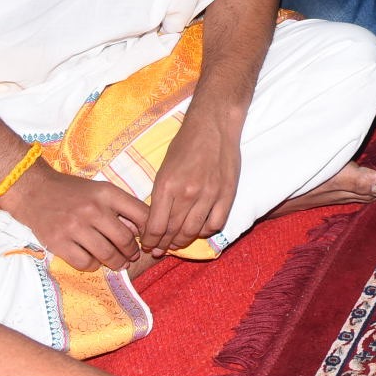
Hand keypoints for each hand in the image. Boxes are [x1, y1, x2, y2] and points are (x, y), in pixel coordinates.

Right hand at [0, 160, 148, 271]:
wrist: (35, 192)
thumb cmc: (73, 192)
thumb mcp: (101, 190)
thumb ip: (121, 207)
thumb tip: (140, 232)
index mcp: (107, 193)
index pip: (141, 214)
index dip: (149, 231)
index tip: (149, 239)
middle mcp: (93, 210)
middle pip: (125, 239)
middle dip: (133, 251)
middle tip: (133, 256)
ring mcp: (74, 227)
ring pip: (107, 254)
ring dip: (117, 262)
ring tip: (120, 263)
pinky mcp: (58, 242)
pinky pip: (85, 262)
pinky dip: (93, 265)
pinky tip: (95, 261)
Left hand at [140, 119, 240, 255]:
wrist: (213, 125)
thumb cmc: (185, 144)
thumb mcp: (163, 169)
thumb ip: (160, 195)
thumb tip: (155, 220)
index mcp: (166, 186)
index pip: (155, 226)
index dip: (149, 241)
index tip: (147, 244)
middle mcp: (187, 193)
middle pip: (173, 232)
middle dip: (163, 244)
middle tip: (159, 249)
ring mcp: (209, 194)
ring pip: (193, 231)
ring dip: (182, 241)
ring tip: (177, 243)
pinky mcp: (227, 194)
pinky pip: (215, 224)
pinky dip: (205, 231)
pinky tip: (199, 229)